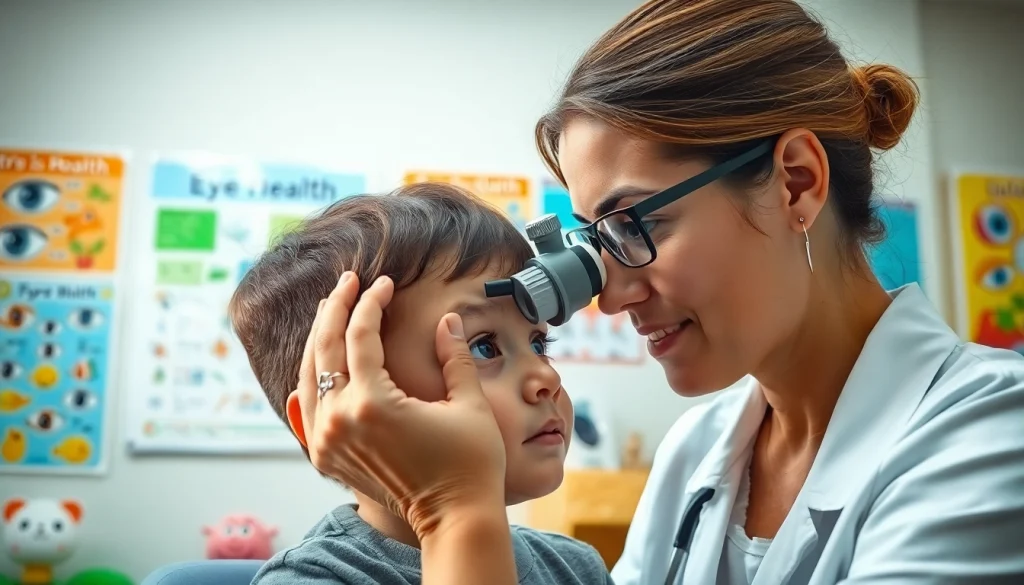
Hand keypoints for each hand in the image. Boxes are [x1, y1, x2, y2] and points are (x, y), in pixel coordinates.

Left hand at [295, 272, 507, 537]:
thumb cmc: (470, 463)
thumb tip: (449, 320)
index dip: (372, 302)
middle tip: (348, 281)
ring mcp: (328, 441)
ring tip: (331, 308)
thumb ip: (454, 356)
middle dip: (336, 307)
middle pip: (324, 347)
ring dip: (318, 337)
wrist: (454, 518)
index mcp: (373, 402)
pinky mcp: (327, 458)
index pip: (360, 335)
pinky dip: (311, 377)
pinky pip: (307, 407)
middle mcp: (340, 420)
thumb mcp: (468, 403)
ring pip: (307, 375)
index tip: (385, 283)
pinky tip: (319, 359)